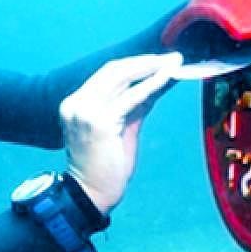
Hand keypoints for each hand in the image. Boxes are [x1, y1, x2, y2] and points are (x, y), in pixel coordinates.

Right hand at [60, 52, 181, 213]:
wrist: (91, 194)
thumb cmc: (107, 166)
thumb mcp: (123, 127)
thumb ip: (137, 103)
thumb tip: (160, 80)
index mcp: (77, 102)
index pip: (108, 74)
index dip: (137, 64)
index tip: (161, 60)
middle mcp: (76, 103)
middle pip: (114, 70)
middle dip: (146, 61)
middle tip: (173, 57)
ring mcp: (85, 111)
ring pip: (122, 78)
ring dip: (151, 68)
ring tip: (174, 63)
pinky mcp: (99, 122)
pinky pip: (131, 97)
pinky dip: (151, 84)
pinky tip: (168, 77)